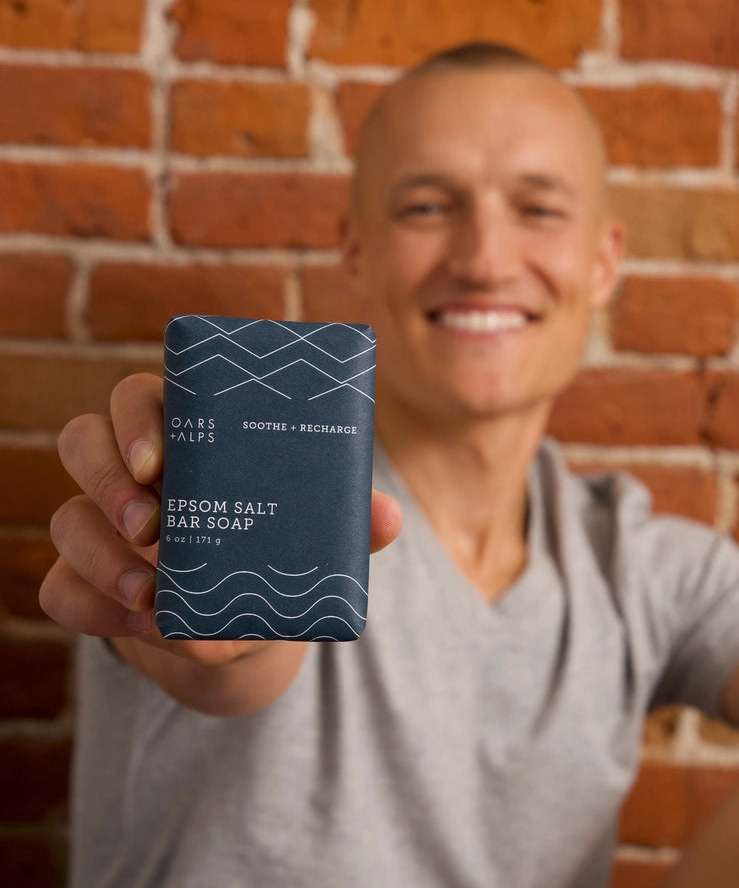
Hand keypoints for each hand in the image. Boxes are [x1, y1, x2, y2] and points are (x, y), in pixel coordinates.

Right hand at [40, 373, 402, 667]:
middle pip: (82, 440)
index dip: (137, 419)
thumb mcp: (315, 538)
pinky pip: (59, 588)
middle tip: (151, 528)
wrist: (244, 630)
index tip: (159, 462)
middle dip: (108, 481)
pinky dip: (93, 609)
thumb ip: (348, 521)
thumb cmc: (277, 557)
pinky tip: (140, 626)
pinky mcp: (83, 580)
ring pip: (65, 517)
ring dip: (101, 558)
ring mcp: (99, 525)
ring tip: (154, 598)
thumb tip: (389, 517)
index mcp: (188, 438)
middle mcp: (133, 473)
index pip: (140, 397)